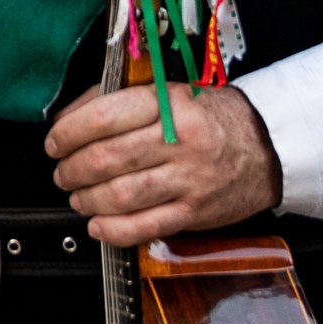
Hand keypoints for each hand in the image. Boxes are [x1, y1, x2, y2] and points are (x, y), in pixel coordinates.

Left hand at [44, 80, 283, 246]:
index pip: (105, 117)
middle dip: (72, 168)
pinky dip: (114, 230)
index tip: (55, 141)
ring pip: (122, 194)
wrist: (267, 147)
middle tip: (61, 171)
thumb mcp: (169, 93)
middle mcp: (179, 141)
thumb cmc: (211, 117)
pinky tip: (98, 225)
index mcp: (169, 104)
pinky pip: (146, 227)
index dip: (69, 132)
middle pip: (107, 158)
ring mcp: (189, 180)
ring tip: (77, 196)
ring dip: (87, 199)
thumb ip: (117, 100)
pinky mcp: (195, 212)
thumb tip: (68, 117)